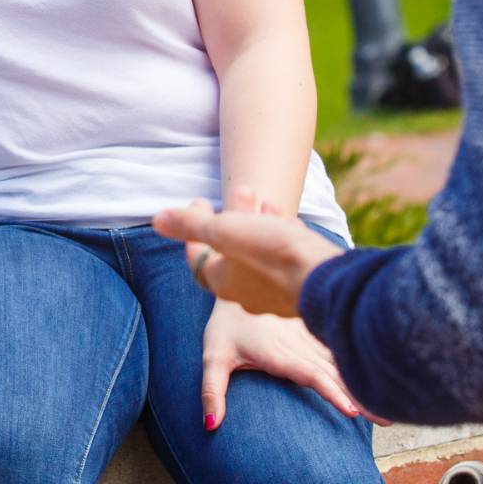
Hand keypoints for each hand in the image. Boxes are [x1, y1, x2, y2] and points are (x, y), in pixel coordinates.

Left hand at [155, 199, 343, 317]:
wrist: (325, 279)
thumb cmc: (273, 255)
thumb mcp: (226, 231)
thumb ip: (191, 225)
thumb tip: (157, 220)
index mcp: (222, 281)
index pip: (197, 253)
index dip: (194, 225)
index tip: (202, 199)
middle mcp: (245, 293)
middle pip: (229, 250)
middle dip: (231, 216)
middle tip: (240, 189)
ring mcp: (274, 294)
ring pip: (258, 252)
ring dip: (256, 222)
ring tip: (263, 199)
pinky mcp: (299, 287)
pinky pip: (282, 258)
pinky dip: (279, 236)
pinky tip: (287, 219)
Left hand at [200, 298, 372, 427]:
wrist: (235, 281)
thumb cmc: (224, 326)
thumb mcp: (212, 357)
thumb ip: (211, 392)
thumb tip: (209, 426)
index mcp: (278, 352)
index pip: (310, 374)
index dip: (333, 391)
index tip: (354, 410)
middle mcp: (298, 344)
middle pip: (334, 372)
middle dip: (361, 395)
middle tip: (388, 419)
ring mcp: (309, 337)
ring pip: (340, 360)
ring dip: (363, 380)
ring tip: (390, 405)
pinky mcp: (314, 332)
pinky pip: (337, 350)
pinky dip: (356, 365)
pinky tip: (376, 379)